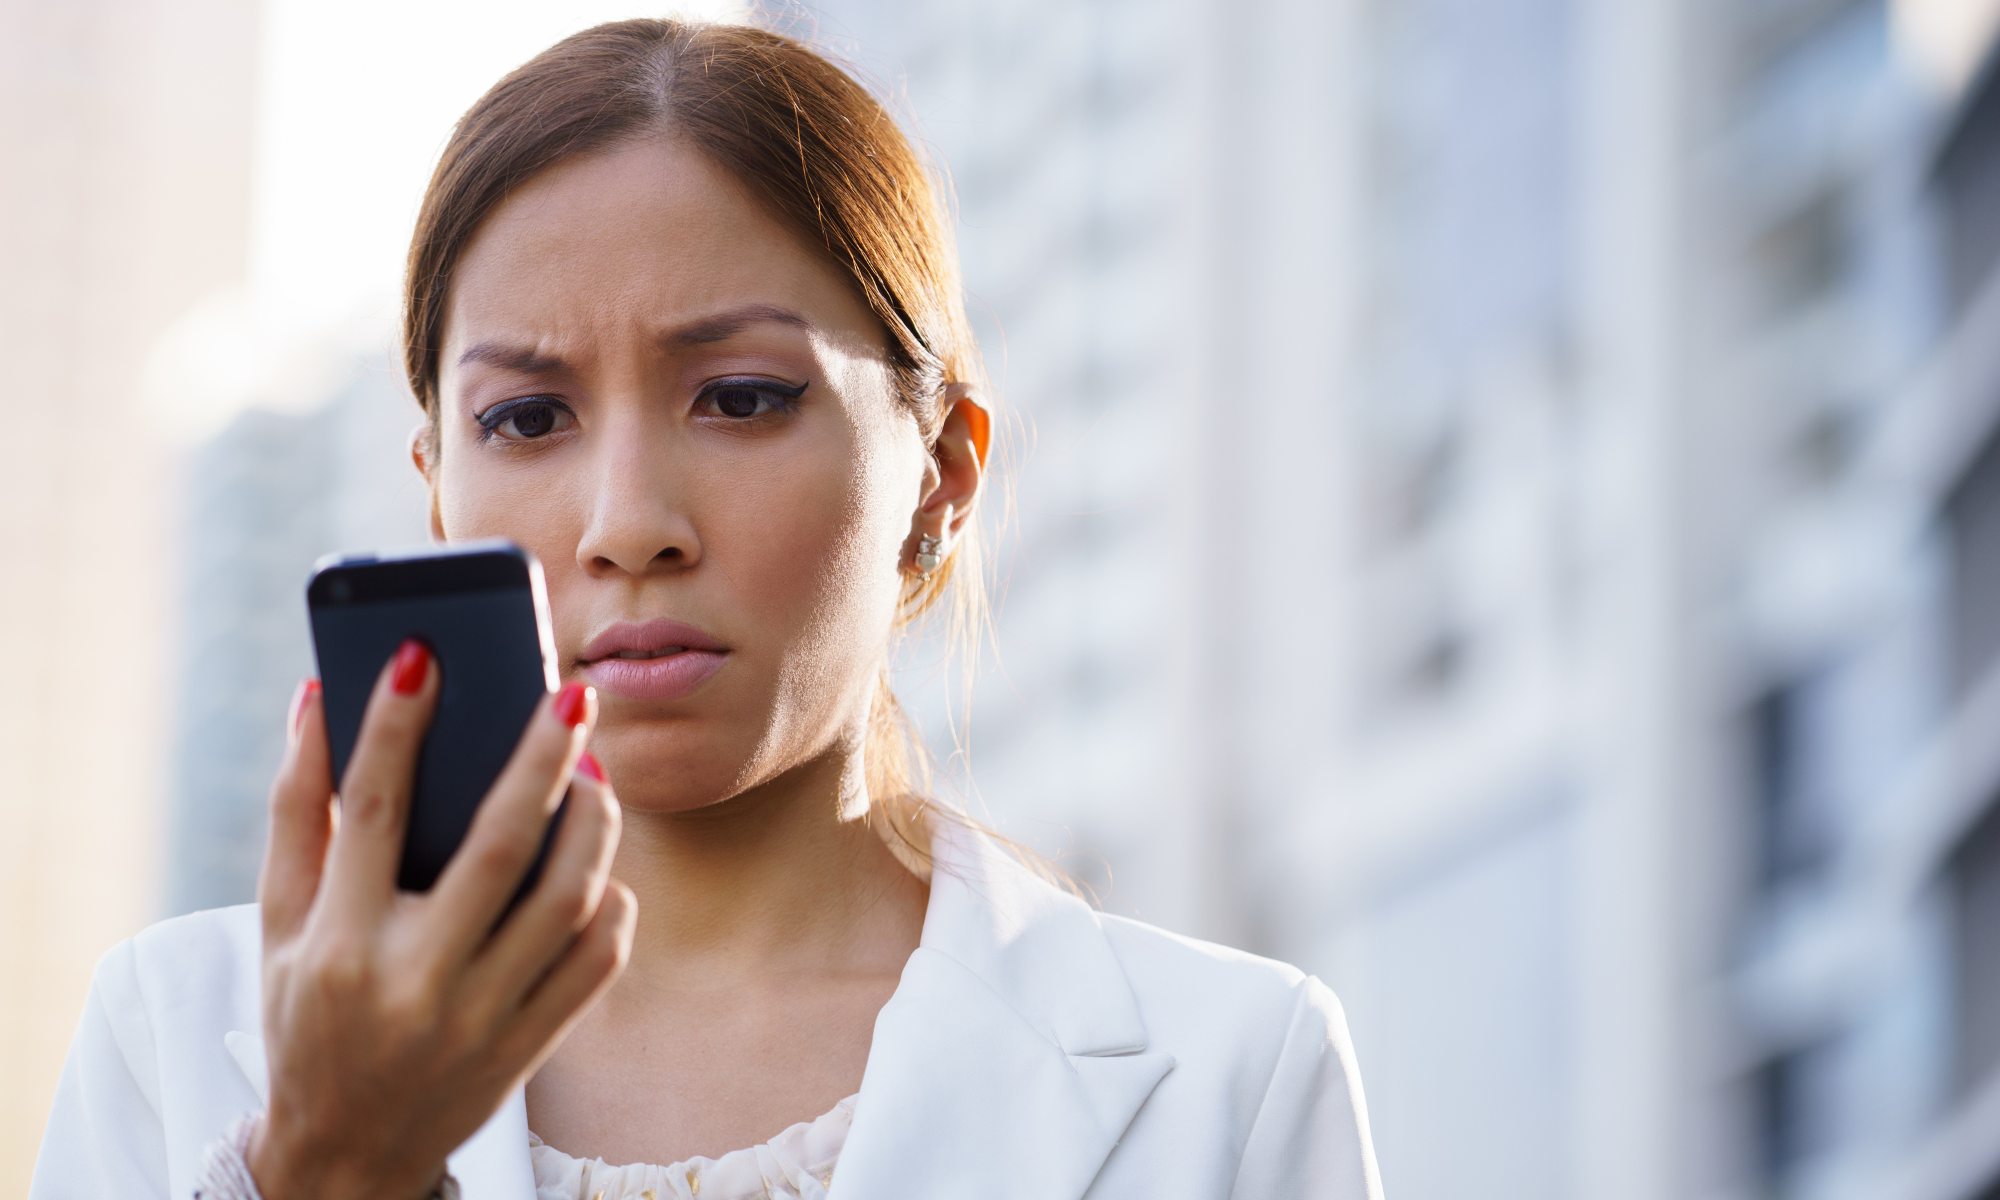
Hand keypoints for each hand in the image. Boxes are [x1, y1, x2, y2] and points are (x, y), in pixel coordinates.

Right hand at [247, 642, 634, 1199]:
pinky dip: (608, 903)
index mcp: (338, 945)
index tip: (422, 652)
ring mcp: (480, 1020)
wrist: (346, 1155)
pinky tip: (598, 864)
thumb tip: (315, 698)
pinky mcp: (529, 1048)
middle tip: (573, 694)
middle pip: (497, 849)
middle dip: (541, 759)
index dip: (392, 726)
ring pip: (565, 900)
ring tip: (594, 771)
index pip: (370, 813)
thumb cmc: (307, 1016)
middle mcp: (413, 982)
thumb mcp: (278, 927)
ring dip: (593, 824)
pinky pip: (596, 962)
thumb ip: (296, 813)